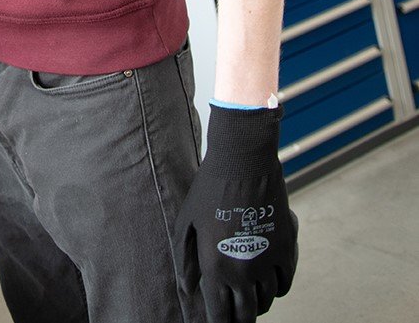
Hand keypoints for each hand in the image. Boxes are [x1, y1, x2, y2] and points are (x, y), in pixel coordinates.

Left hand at [173, 105, 297, 321]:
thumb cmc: (209, 189)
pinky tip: (267, 284)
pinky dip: (276, 290)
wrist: (243, 164)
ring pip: (265, 302)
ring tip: (247, 301)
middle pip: (245, 315)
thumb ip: (185, 258)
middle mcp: (243, 272)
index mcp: (215, 267)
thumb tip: (188, 288)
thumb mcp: (187, 221)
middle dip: (238, 321)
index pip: (220, 314)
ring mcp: (267, 262)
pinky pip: (284, 284)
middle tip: (234, 318)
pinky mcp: (286, 250)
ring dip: (256, 305)